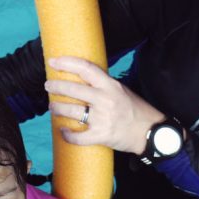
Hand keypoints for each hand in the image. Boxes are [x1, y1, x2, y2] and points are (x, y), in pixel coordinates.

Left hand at [44, 56, 164, 154]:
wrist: (150, 131)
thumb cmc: (135, 110)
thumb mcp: (121, 90)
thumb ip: (104, 84)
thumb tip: (83, 78)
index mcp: (110, 86)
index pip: (86, 68)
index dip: (67, 63)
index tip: (53, 61)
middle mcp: (105, 100)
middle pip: (73, 89)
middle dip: (56, 87)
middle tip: (48, 86)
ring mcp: (102, 118)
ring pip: (71, 112)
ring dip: (57, 109)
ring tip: (52, 107)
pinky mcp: (101, 136)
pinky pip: (78, 137)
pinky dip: (67, 135)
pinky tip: (63, 131)